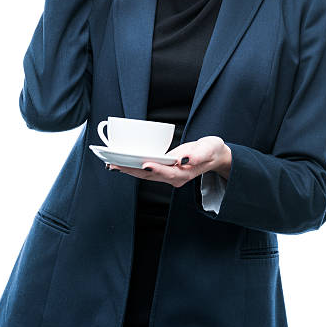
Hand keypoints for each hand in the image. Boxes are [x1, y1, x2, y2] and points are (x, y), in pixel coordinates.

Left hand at [108, 136, 231, 187]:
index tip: (146, 164)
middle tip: (115, 164)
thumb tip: (186, 160)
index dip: (157, 170)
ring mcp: (167, 175)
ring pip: (145, 175)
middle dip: (132, 170)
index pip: (168, 173)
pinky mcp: (163, 170)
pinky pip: (145, 170)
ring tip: (112, 164)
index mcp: (185, 174)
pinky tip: (122, 162)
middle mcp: (174, 177)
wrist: (212, 155)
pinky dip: (133, 166)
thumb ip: (199, 155)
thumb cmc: (210, 150)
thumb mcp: (209, 149)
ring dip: (129, 169)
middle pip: (150, 176)